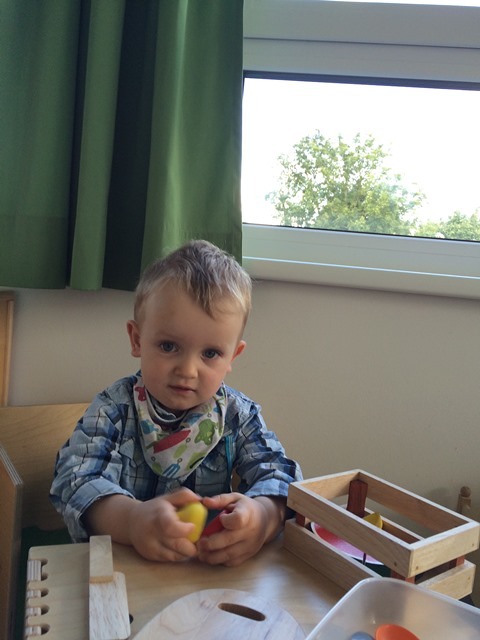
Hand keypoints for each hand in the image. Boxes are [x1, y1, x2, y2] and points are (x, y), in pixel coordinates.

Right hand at [85, 488, 202, 561]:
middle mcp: (153, 534)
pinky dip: (178, 555)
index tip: (193, 526)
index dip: (184, 529)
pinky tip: (179, 546)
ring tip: (189, 541)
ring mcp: (151, 547)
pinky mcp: (151, 557)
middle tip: (198, 538)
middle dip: (193, 545)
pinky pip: (170, 560)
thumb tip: (200, 499)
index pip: (170, 527)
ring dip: (187, 551)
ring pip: (176, 556)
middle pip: (178, 546)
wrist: (131, 522)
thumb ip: (184, 495)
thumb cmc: (154, 509)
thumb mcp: (167, 498)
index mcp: (158, 516)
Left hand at [196, 493, 285, 565]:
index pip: (237, 520)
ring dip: (212, 556)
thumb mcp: (235, 498)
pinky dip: (220, 561)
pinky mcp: (248, 555)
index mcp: (247, 514)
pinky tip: (211, 557)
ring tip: (201, 553)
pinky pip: (232, 562)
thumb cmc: (245, 508)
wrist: (265, 520)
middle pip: (229, 540)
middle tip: (198, 544)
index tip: (220, 518)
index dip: (226, 521)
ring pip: (229, 555)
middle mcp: (250, 531)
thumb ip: (219, 500)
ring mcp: (250, 545)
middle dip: (210, 544)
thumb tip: (204, 502)